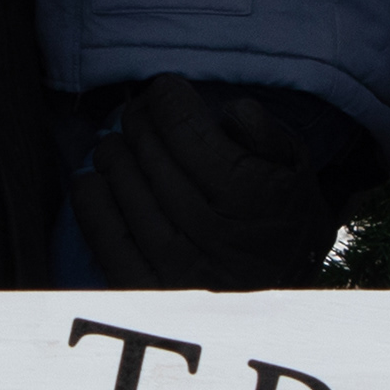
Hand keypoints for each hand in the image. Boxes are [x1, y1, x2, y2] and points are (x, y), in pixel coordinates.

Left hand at [72, 75, 342, 287]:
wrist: (278, 299)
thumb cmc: (284, 224)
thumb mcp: (297, 173)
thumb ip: (266, 134)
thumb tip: (229, 109)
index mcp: (249, 194)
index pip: (186, 129)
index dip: (168, 98)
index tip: (166, 91)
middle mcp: (210, 229)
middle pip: (150, 151)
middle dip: (140, 119)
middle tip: (138, 110)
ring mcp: (173, 263)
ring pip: (122, 183)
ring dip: (114, 153)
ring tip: (119, 143)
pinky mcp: (144, 288)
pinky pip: (101, 229)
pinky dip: (92, 197)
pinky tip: (97, 180)